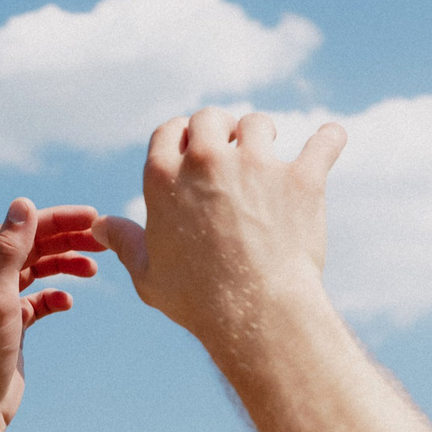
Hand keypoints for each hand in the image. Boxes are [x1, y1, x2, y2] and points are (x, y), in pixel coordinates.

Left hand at [0, 198, 100, 431]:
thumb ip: (9, 250)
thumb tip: (23, 204)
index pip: (22, 228)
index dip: (58, 219)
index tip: (94, 217)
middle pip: (32, 246)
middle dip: (68, 240)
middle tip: (103, 240)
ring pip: (38, 271)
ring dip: (65, 265)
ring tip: (94, 269)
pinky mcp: (12, 326)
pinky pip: (38, 300)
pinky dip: (55, 296)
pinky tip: (68, 302)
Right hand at [95, 109, 345, 352]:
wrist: (255, 313)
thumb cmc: (196, 300)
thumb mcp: (149, 274)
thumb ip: (126, 242)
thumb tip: (99, 226)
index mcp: (165, 177)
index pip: (170, 131)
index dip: (181, 137)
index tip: (192, 150)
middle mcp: (208, 160)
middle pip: (211, 118)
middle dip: (219, 129)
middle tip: (230, 146)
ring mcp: (257, 165)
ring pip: (259, 124)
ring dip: (262, 133)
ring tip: (270, 152)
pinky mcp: (301, 179)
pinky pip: (322, 143)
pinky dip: (329, 139)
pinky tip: (331, 138)